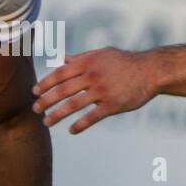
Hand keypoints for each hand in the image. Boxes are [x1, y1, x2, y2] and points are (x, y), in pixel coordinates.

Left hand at [32, 47, 159, 133]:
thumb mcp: (102, 54)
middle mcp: (92, 76)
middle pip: (63, 90)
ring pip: (74, 105)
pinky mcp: (113, 104)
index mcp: (88, 63)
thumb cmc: (124, 62)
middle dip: (46, 100)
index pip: (60, 74)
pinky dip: (80, 125)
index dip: (45, 83)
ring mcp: (103, 91)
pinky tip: (71, 131)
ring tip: (46, 122)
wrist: (150, 71)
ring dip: (57, 114)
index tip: (34, 92)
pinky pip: (93, 117)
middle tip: (35, 109)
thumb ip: (81, 58)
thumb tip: (63, 59)